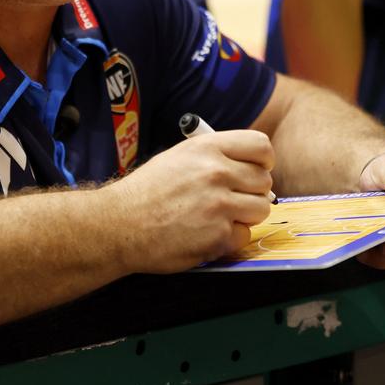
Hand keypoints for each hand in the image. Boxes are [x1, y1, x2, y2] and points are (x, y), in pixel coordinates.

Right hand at [106, 129, 273, 273]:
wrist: (120, 224)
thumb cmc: (147, 191)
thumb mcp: (179, 157)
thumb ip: (215, 157)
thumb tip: (251, 167)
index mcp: (207, 148)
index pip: (260, 146)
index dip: (263, 160)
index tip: (256, 169)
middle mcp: (216, 172)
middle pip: (264, 181)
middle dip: (252, 191)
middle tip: (231, 198)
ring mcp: (219, 205)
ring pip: (261, 209)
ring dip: (244, 215)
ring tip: (218, 217)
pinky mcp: (219, 235)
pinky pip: (245, 235)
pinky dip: (230, 238)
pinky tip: (207, 233)